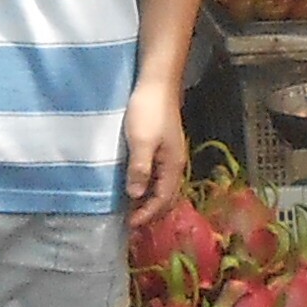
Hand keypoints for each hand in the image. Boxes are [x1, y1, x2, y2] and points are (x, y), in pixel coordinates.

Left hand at [123, 75, 184, 212]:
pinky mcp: (163, 146)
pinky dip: (149, 186)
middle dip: (152, 211)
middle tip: (132, 222)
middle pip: (167, 196)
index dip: (147, 214)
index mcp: (173, 165)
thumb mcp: (141, 141)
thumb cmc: (149, 111)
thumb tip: (135, 195)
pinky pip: (159, 175)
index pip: (163, 199)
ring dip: (150, 199)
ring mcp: (171, 154)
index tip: (130, 225)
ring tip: (133, 208)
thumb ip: (140, 169)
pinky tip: (137, 184)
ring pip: (163, 186)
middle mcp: (176, 163)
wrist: (157, 81)